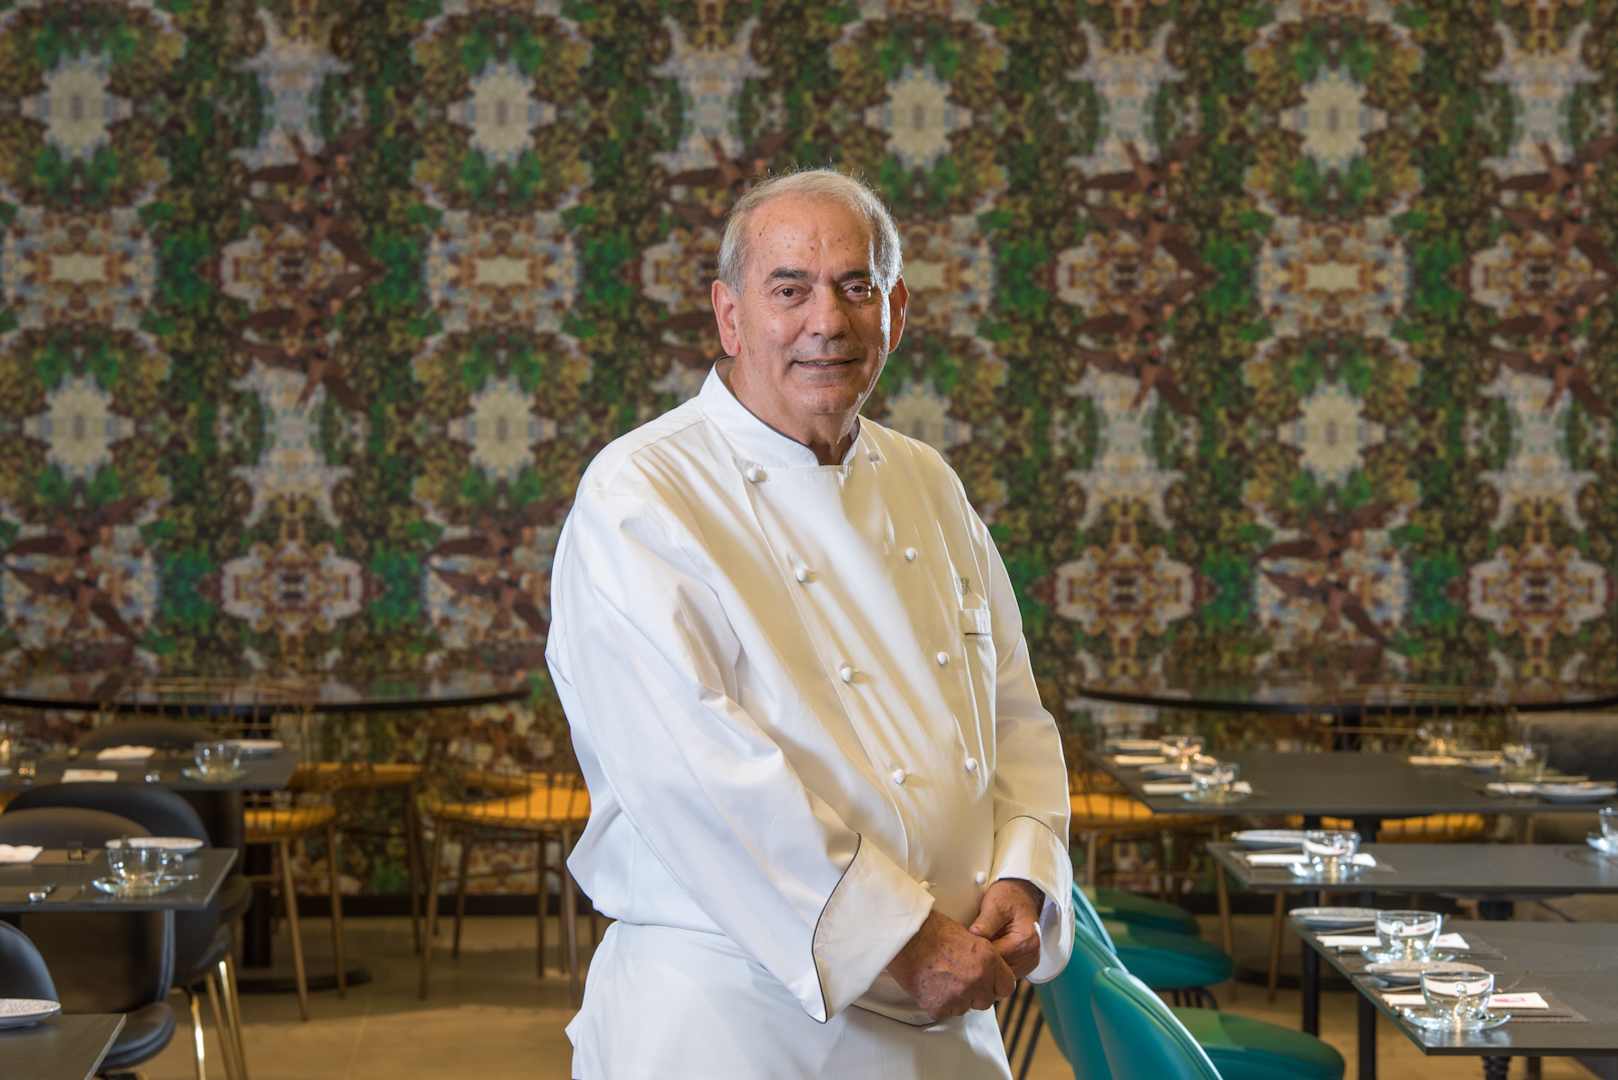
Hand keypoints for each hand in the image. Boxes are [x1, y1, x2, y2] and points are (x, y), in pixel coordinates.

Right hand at [886, 910, 1015, 1018]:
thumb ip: (983, 958)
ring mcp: (958, 996)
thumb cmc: (930, 929)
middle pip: (985, 1001)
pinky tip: (930, 985)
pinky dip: (938, 1002)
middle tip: (958, 980)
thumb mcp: (968, 936)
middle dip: (975, 993)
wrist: (903, 936)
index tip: (987, 982)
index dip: (995, 985)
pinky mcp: (939, 1007)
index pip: (1007, 987)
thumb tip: (987, 971)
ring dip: (956, 999)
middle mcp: (977, 980)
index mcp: (988, 960)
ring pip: (964, 1008)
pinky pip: (944, 1012)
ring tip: (940, 979)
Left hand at [968, 878, 1042, 979]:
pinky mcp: (1024, 965)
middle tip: (962, 953)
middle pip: (999, 971)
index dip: (976, 954)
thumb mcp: (995, 904)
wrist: (1022, 895)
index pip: (995, 958)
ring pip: (1001, 975)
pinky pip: (1005, 972)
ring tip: (972, 953)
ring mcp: (1029, 962)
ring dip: (987, 966)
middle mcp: (1031, 955)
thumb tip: (972, 937)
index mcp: (1024, 941)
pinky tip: (983, 955)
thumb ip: (985, 923)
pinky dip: (994, 966)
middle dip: (981, 963)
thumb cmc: (1008, 897)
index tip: (960, 948)